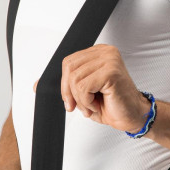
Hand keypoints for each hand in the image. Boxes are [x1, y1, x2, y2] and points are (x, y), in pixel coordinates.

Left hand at [33, 44, 150, 132]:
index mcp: (99, 52)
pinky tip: (98, 104)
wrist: (132, 117)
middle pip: (69, 68)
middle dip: (70, 92)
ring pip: (75, 79)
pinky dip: (87, 101)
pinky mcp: (111, 71)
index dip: (65, 85)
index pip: (68, 62)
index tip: (71, 101)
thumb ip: (65, 84)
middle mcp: (105, 52)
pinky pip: (83, 87)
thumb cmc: (112, 105)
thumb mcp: (83, 93)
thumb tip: (37, 84)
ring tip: (93, 105)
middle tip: (82, 105)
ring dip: (80, 99)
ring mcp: (109, 60)